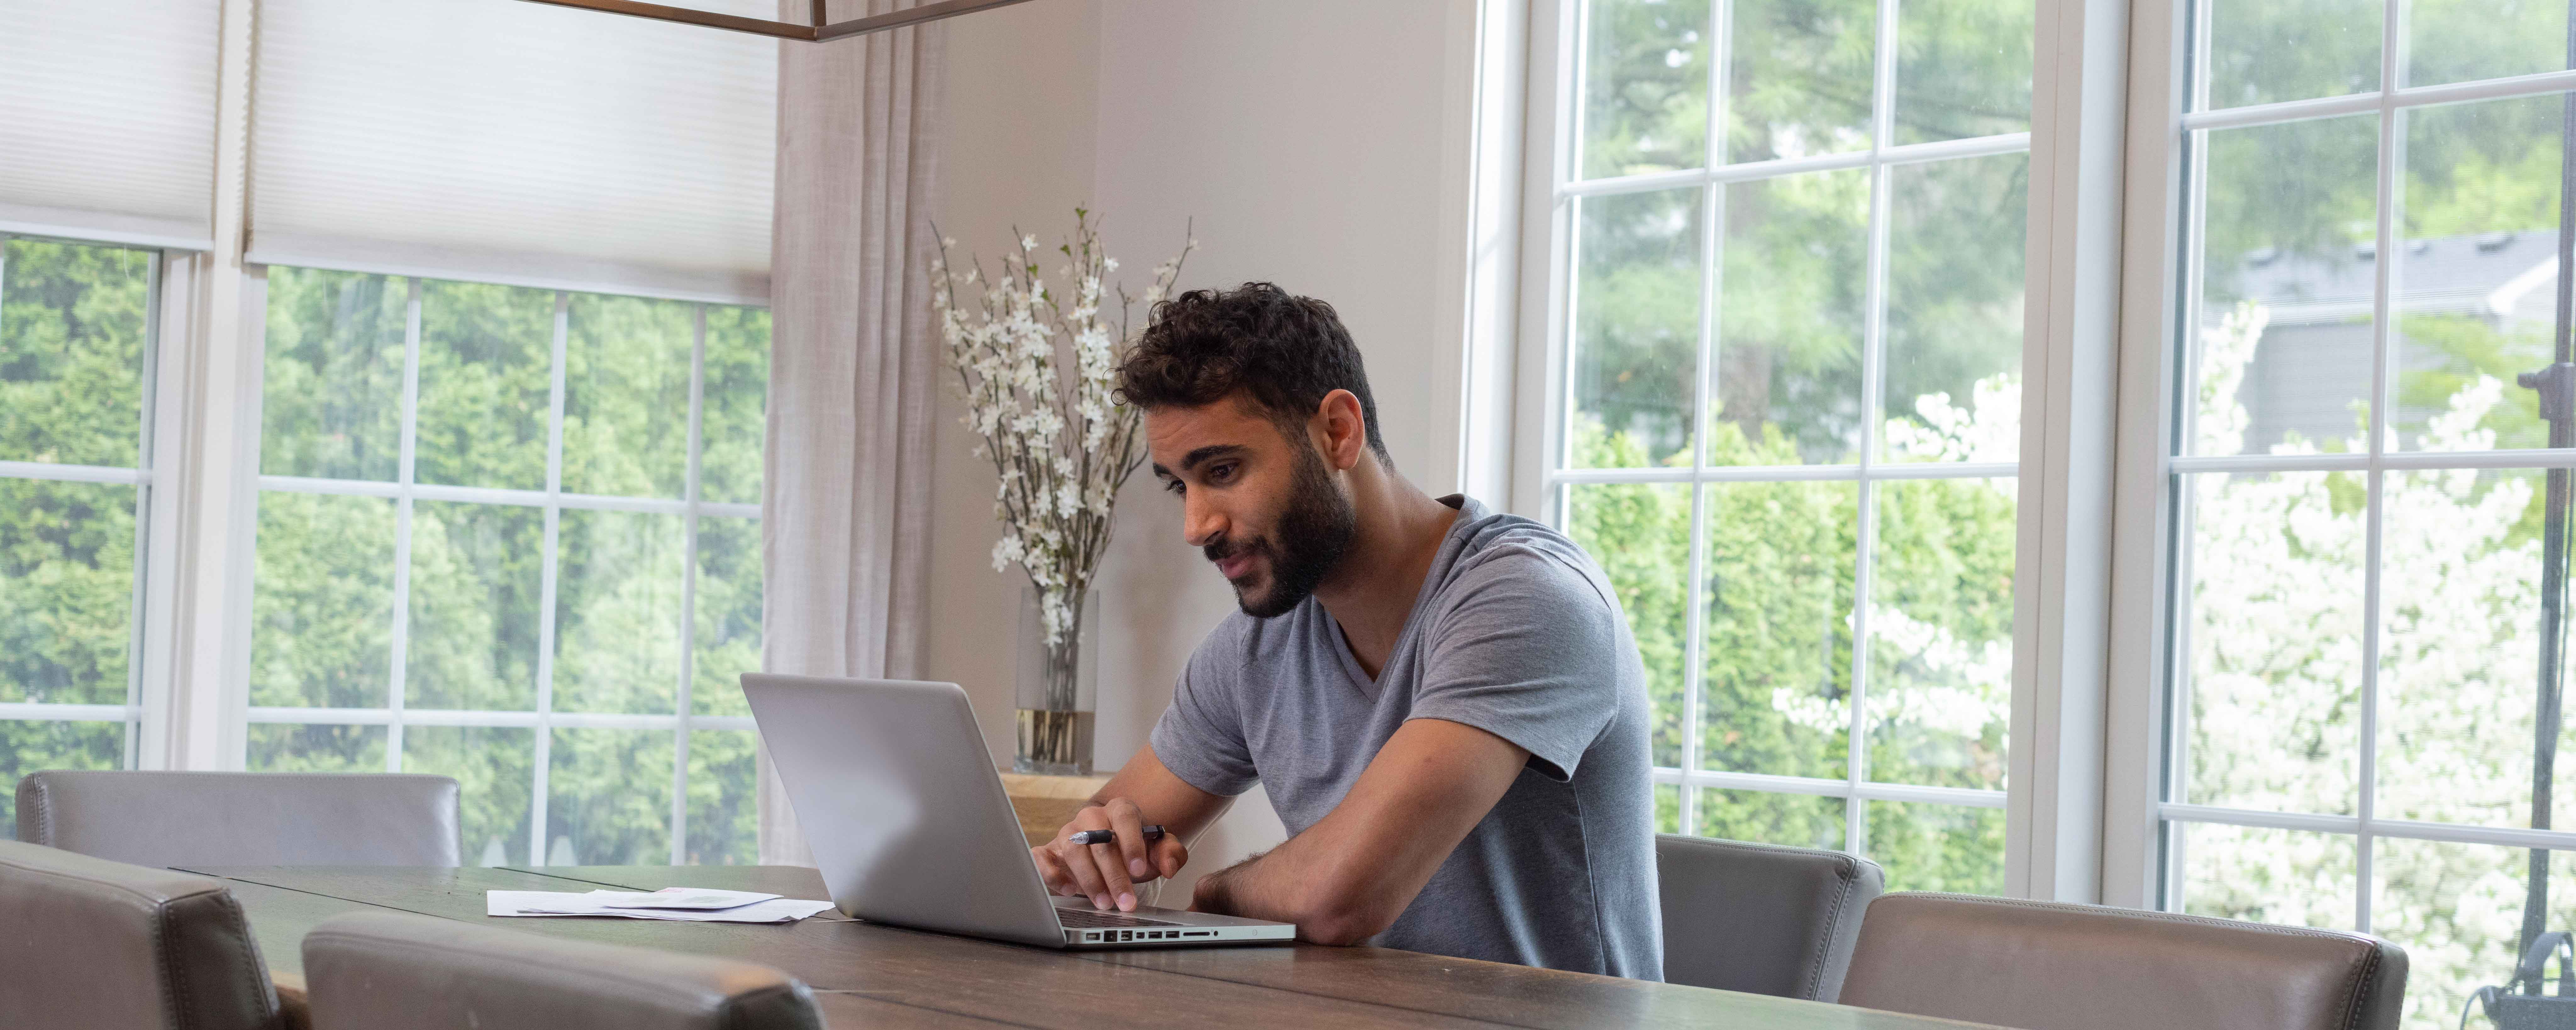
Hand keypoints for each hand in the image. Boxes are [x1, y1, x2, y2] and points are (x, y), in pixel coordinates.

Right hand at [1031, 797, 1188, 911]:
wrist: (1108, 854)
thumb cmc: (1133, 852)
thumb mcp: (1158, 851)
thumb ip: (1171, 853)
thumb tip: (1169, 867)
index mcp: (1119, 810)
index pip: (1125, 817)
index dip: (1132, 843)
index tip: (1139, 869)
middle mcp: (1091, 818)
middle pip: (1099, 840)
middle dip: (1114, 874)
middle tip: (1125, 901)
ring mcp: (1068, 832)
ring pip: (1073, 849)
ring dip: (1089, 879)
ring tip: (1103, 903)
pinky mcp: (1049, 850)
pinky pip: (1042, 857)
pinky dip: (1051, 873)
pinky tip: (1068, 890)